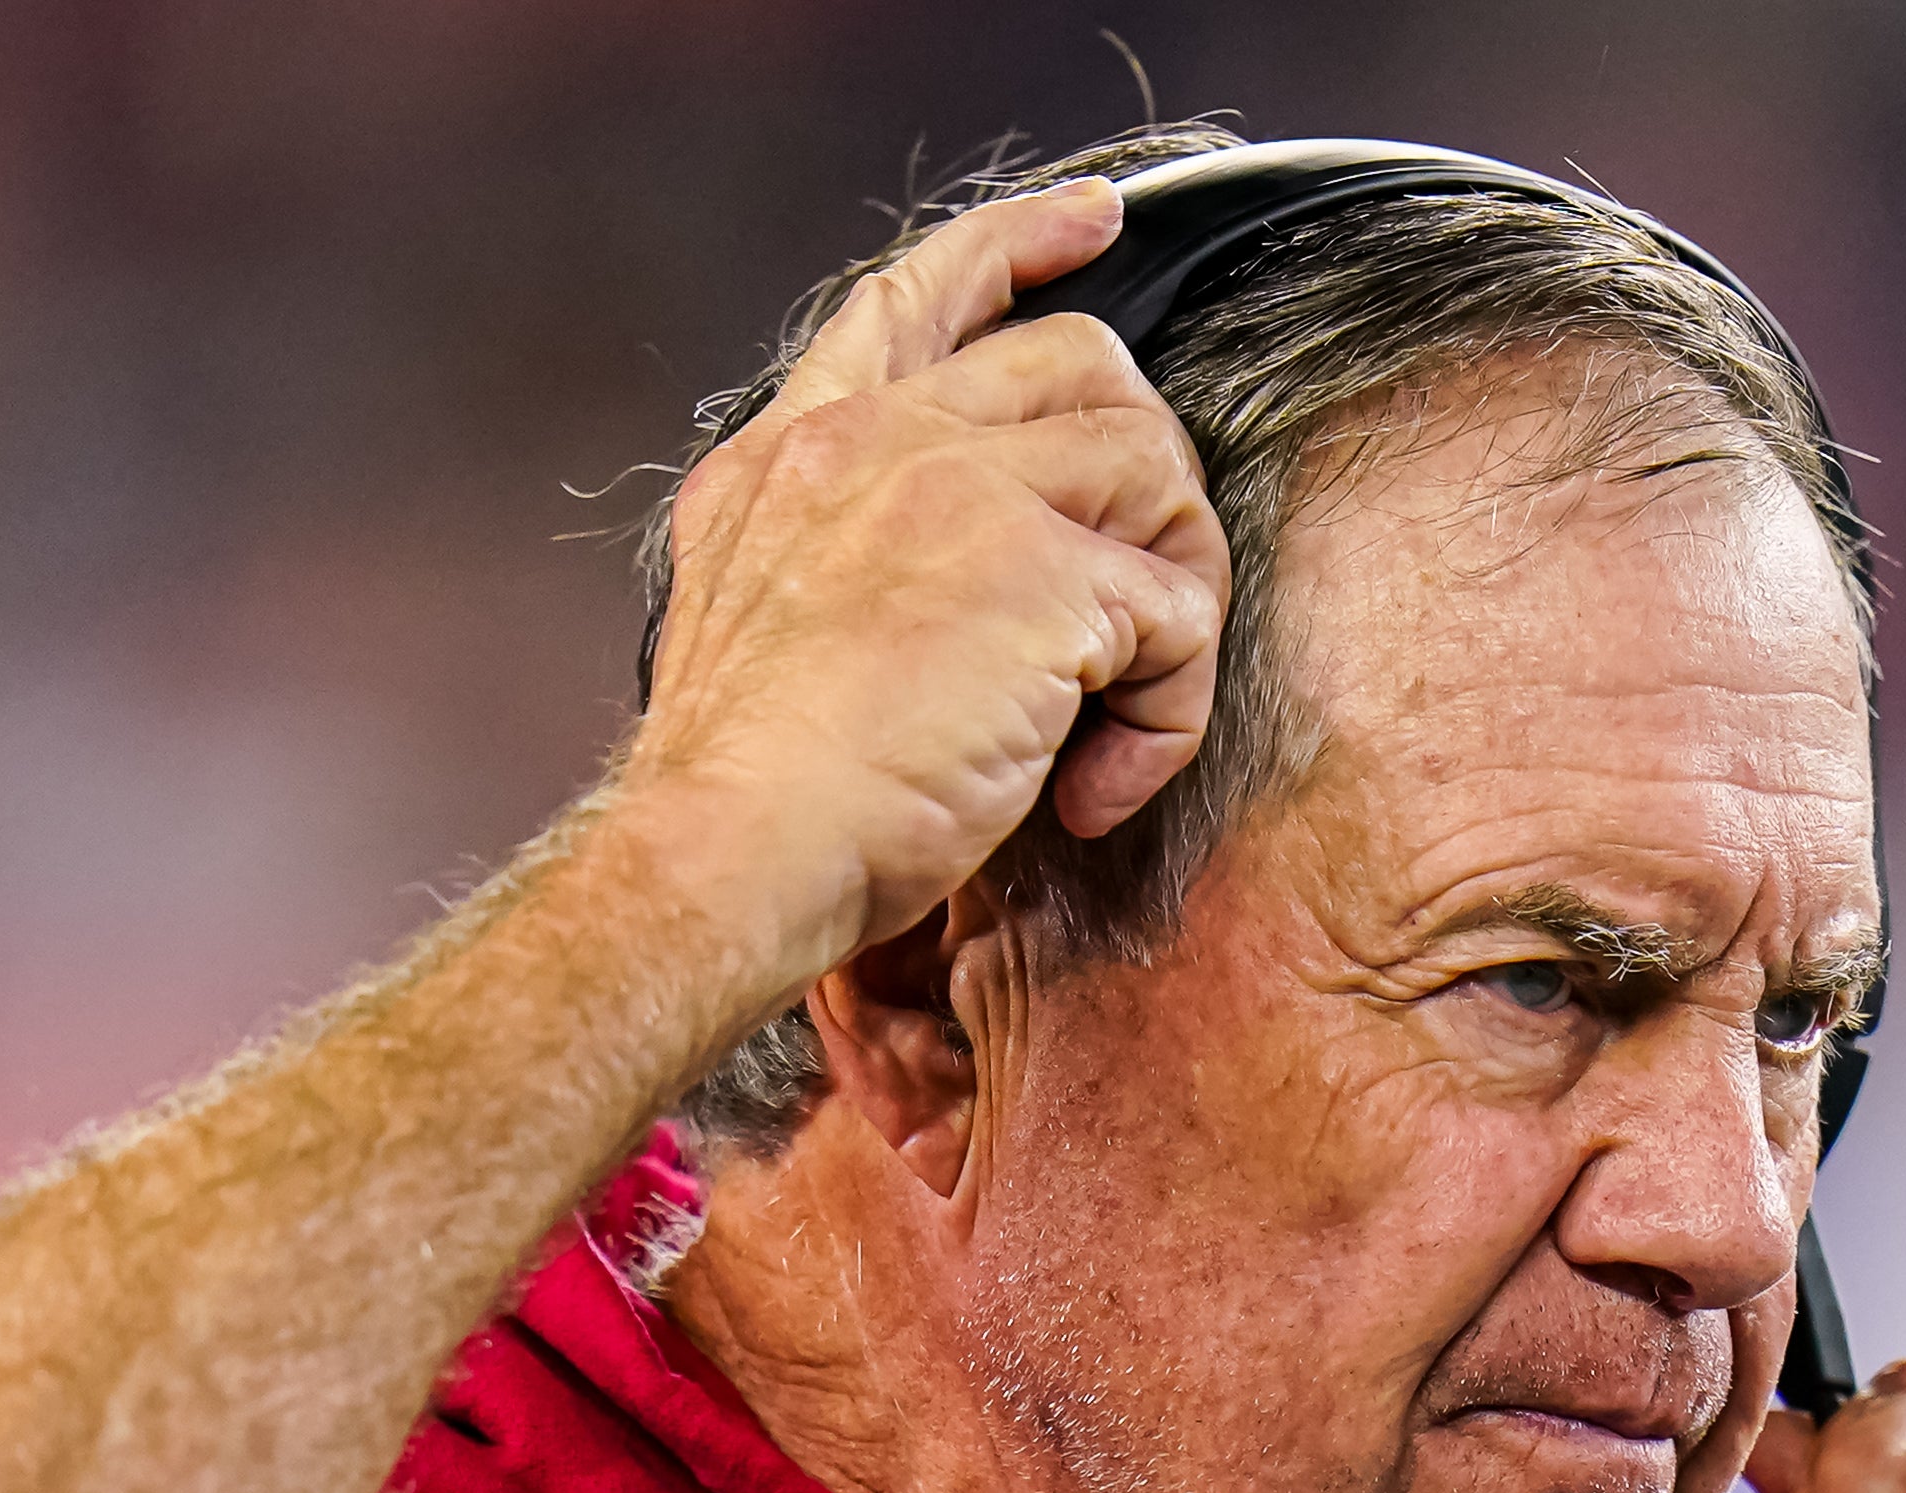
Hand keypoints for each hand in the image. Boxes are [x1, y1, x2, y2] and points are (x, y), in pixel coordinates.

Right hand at [628, 181, 1232, 987]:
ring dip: (1170, 606)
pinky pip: (1180, 620)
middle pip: (1084, 366)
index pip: (913, 297)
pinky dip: (1166, 720)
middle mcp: (874, 445)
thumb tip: (959, 576)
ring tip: (1111, 719)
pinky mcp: (1041, 579)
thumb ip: (836, 555)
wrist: (726, 858)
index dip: (1017, 242)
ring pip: (1155, 474)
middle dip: (1144, 479)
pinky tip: (1094, 789)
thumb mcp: (753, 622)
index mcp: (794, 455)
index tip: (1095, 221)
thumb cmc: (745, 796)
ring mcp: (958, 495)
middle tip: (1139, 603)